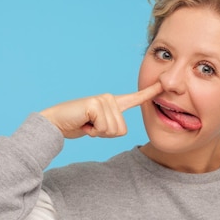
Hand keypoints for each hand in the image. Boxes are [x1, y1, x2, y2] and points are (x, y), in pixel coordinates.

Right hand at [40, 82, 161, 138]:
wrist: (56, 123)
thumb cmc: (77, 125)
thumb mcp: (99, 127)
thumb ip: (111, 126)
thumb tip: (118, 130)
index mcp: (113, 104)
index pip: (135, 98)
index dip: (149, 93)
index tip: (163, 85)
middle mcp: (110, 99)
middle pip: (121, 130)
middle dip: (105, 134)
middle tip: (91, 126)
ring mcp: (103, 100)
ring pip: (113, 130)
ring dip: (98, 132)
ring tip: (87, 123)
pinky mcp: (95, 104)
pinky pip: (103, 128)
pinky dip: (92, 131)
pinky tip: (83, 122)